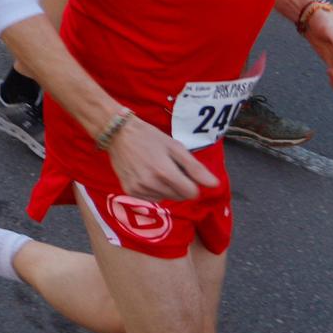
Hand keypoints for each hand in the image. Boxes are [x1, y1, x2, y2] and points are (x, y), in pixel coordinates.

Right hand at [105, 115, 219, 201]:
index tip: (184, 171)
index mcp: (165, 172)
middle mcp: (151, 184)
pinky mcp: (130, 191)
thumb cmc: (149, 136)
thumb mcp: (175, 147)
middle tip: (168, 167)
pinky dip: (154, 190)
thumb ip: (195, 168)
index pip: (191, 193)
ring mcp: (139, 189)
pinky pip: (151, 198)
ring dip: (167, 188)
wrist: (118, 133)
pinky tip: (147, 176)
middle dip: (179, 185)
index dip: (192, 183)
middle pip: (179, 196)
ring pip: (166, 198)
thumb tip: (215, 185)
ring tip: (156, 170)